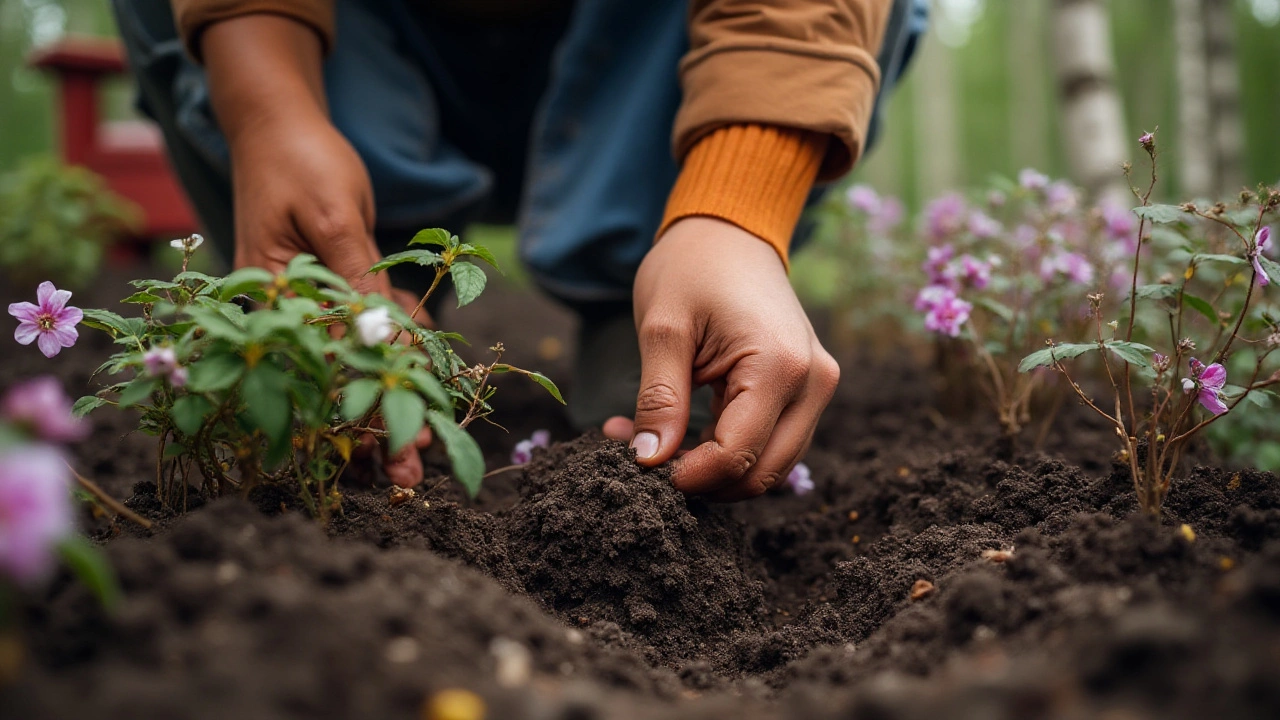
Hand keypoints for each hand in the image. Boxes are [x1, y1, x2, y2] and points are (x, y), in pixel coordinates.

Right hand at [204, 16, 430, 485]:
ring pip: (360, 364)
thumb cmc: (301, 162)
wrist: (283, 124)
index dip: (360, 420)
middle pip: (335, 386)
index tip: (400, 455)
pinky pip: (372, 327)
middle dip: (377, 430)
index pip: (320, 377)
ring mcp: (311, 305)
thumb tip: (384, 342)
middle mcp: (286, 314)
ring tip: (436, 426)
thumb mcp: (334, 217)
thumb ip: (356, 280)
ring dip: (398, 391)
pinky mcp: (335, 289)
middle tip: (417, 471)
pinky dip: (402, 338)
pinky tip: (429, 346)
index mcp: (271, 302)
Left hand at [605, 217, 839, 500]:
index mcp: (780, 366)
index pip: (738, 456)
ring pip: (770, 466)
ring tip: (651, 441)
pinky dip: (726, 450)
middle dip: (703, 481)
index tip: (641, 466)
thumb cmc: (692, 268)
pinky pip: (770, 442)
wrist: (730, 231)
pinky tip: (676, 431)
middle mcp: (813, 384)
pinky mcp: (806, 391)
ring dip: (713, 469)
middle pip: (763, 474)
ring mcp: (816, 388)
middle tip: (642, 459)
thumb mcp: (662, 329)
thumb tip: (648, 461)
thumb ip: (658, 399)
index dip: (688, 475)